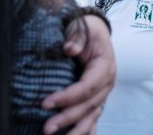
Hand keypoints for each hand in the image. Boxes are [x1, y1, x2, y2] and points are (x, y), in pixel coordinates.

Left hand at [45, 14, 115, 133]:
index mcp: (105, 67)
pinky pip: (92, 119)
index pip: (87, 87)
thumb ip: (77, 37)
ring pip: (91, 117)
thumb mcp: (82, 28)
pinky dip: (85, 131)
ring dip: (76, 130)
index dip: (68, 97)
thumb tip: (70, 48)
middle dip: (67, 118)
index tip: (45, 103)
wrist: (93, 31)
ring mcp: (102, 93)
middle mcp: (106, 84)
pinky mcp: (95, 99)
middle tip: (46, 128)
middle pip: (88, 106)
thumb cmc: (86, 30)